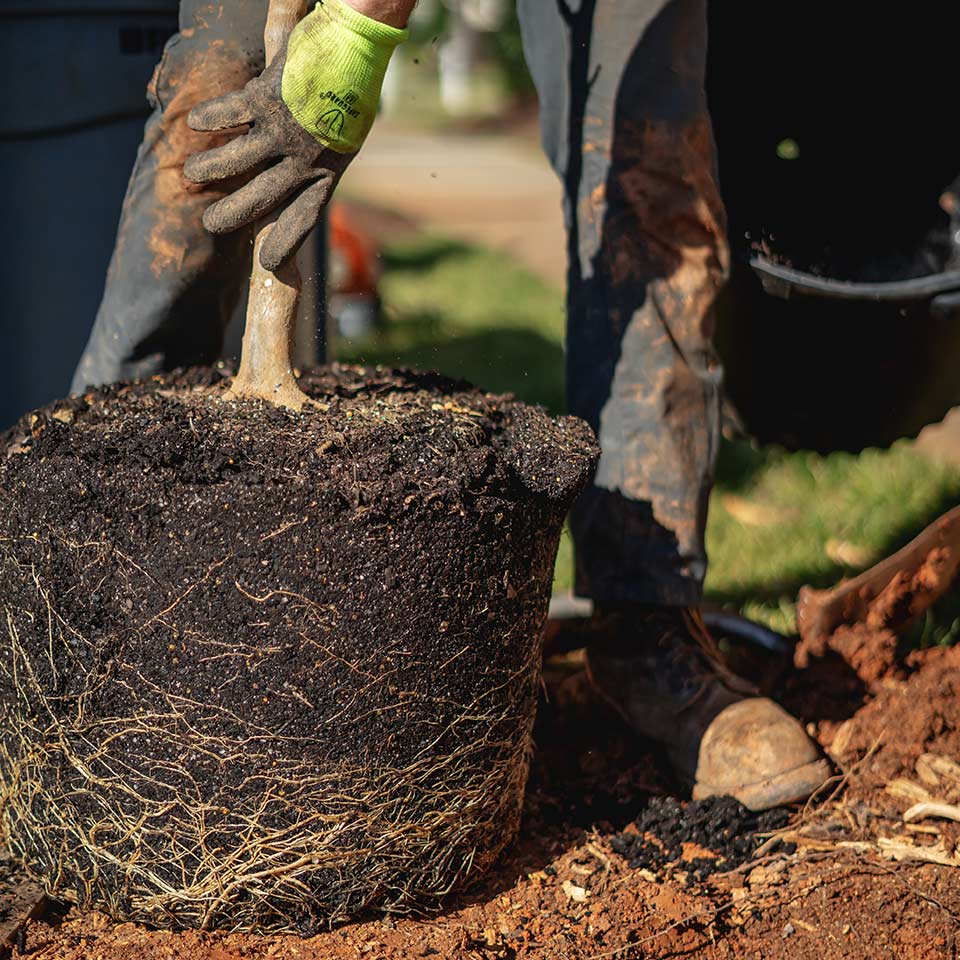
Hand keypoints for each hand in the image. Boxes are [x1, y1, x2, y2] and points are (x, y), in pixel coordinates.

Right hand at [183, 0, 406, 271]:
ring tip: (192, 172)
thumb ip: (319, 163)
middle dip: (232, 216)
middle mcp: (304, 159)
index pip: (304, 219)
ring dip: (209, 168)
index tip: (267, 264)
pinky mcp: (266, 99)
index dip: (285, 242)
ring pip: (235, 160)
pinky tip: (194, 121)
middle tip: (211, 225)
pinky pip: (228, 114)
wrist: (357, 46)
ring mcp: (283, 131)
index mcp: (326, 172)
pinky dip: (208, 118)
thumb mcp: (343, 138)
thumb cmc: (350, 93)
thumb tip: (302, 177)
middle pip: (260, 199)